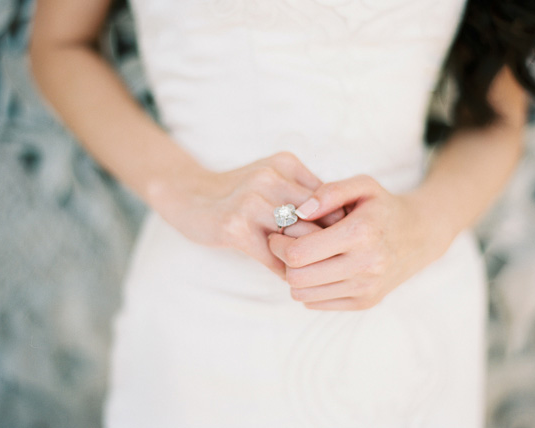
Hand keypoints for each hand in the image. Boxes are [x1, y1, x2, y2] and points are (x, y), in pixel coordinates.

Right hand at [149, 151, 343, 277]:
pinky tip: (287, 275)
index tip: (341, 244)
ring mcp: (250, 200)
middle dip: (325, 245)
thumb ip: (304, 195)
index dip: (338, 224)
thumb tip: (345, 226)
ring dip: (304, 261)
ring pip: (296, 238)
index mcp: (286, 163)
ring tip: (310, 274)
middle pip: (316, 218)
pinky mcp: (235, 226)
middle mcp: (269, 176)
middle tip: (332, 265)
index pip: (327, 198)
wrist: (189, 196)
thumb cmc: (240, 193)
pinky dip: (283, 269)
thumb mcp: (273, 180)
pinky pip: (272, 255)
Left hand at [267, 174, 452, 309]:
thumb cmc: (383, 207)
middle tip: (283, 246)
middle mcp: (365, 266)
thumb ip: (330, 192)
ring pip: (303, 295)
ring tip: (302, 257)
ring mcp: (366, 288)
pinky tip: (317, 269)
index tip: (277, 234)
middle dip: (282, 260)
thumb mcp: (363, 186)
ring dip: (294, 276)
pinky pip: (316, 304)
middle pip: (297, 277)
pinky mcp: (365, 302)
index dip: (278, 244)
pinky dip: (309, 288)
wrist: (420, 235)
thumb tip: (299, 212)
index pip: (299, 252)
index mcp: (361, 233)